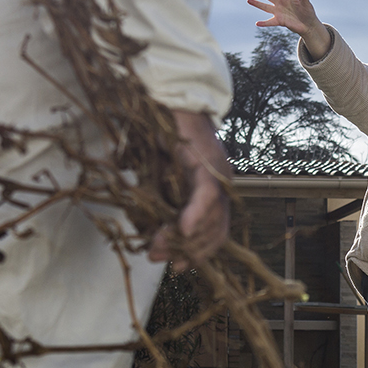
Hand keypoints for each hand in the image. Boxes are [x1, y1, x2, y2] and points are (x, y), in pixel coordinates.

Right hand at [148, 110, 230, 267]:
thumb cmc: (163, 135)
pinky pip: (205, 194)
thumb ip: (157, 202)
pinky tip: (181, 228)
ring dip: (183, 236)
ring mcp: (217, 174)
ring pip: (211, 217)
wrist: (166, 99)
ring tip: (157, 247)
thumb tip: (145, 231)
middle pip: (215, 230)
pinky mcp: (207, 162)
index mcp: (214, 189)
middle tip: (157, 259)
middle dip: (187, 250)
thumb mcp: (159, 177)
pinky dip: (195, 213)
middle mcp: (222, 184)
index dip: (198, 252)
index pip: (215, 231)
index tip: (177, 268)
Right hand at [247, 0, 329, 58]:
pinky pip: (270, 22)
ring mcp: (279, 12)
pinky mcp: (279, 21)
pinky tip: (257, 23)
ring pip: (266, 7)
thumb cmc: (308, 12)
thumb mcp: (306, 3)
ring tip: (249, 0)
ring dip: (257, 4)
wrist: (308, 25)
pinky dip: (264, 23)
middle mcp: (281, 3)